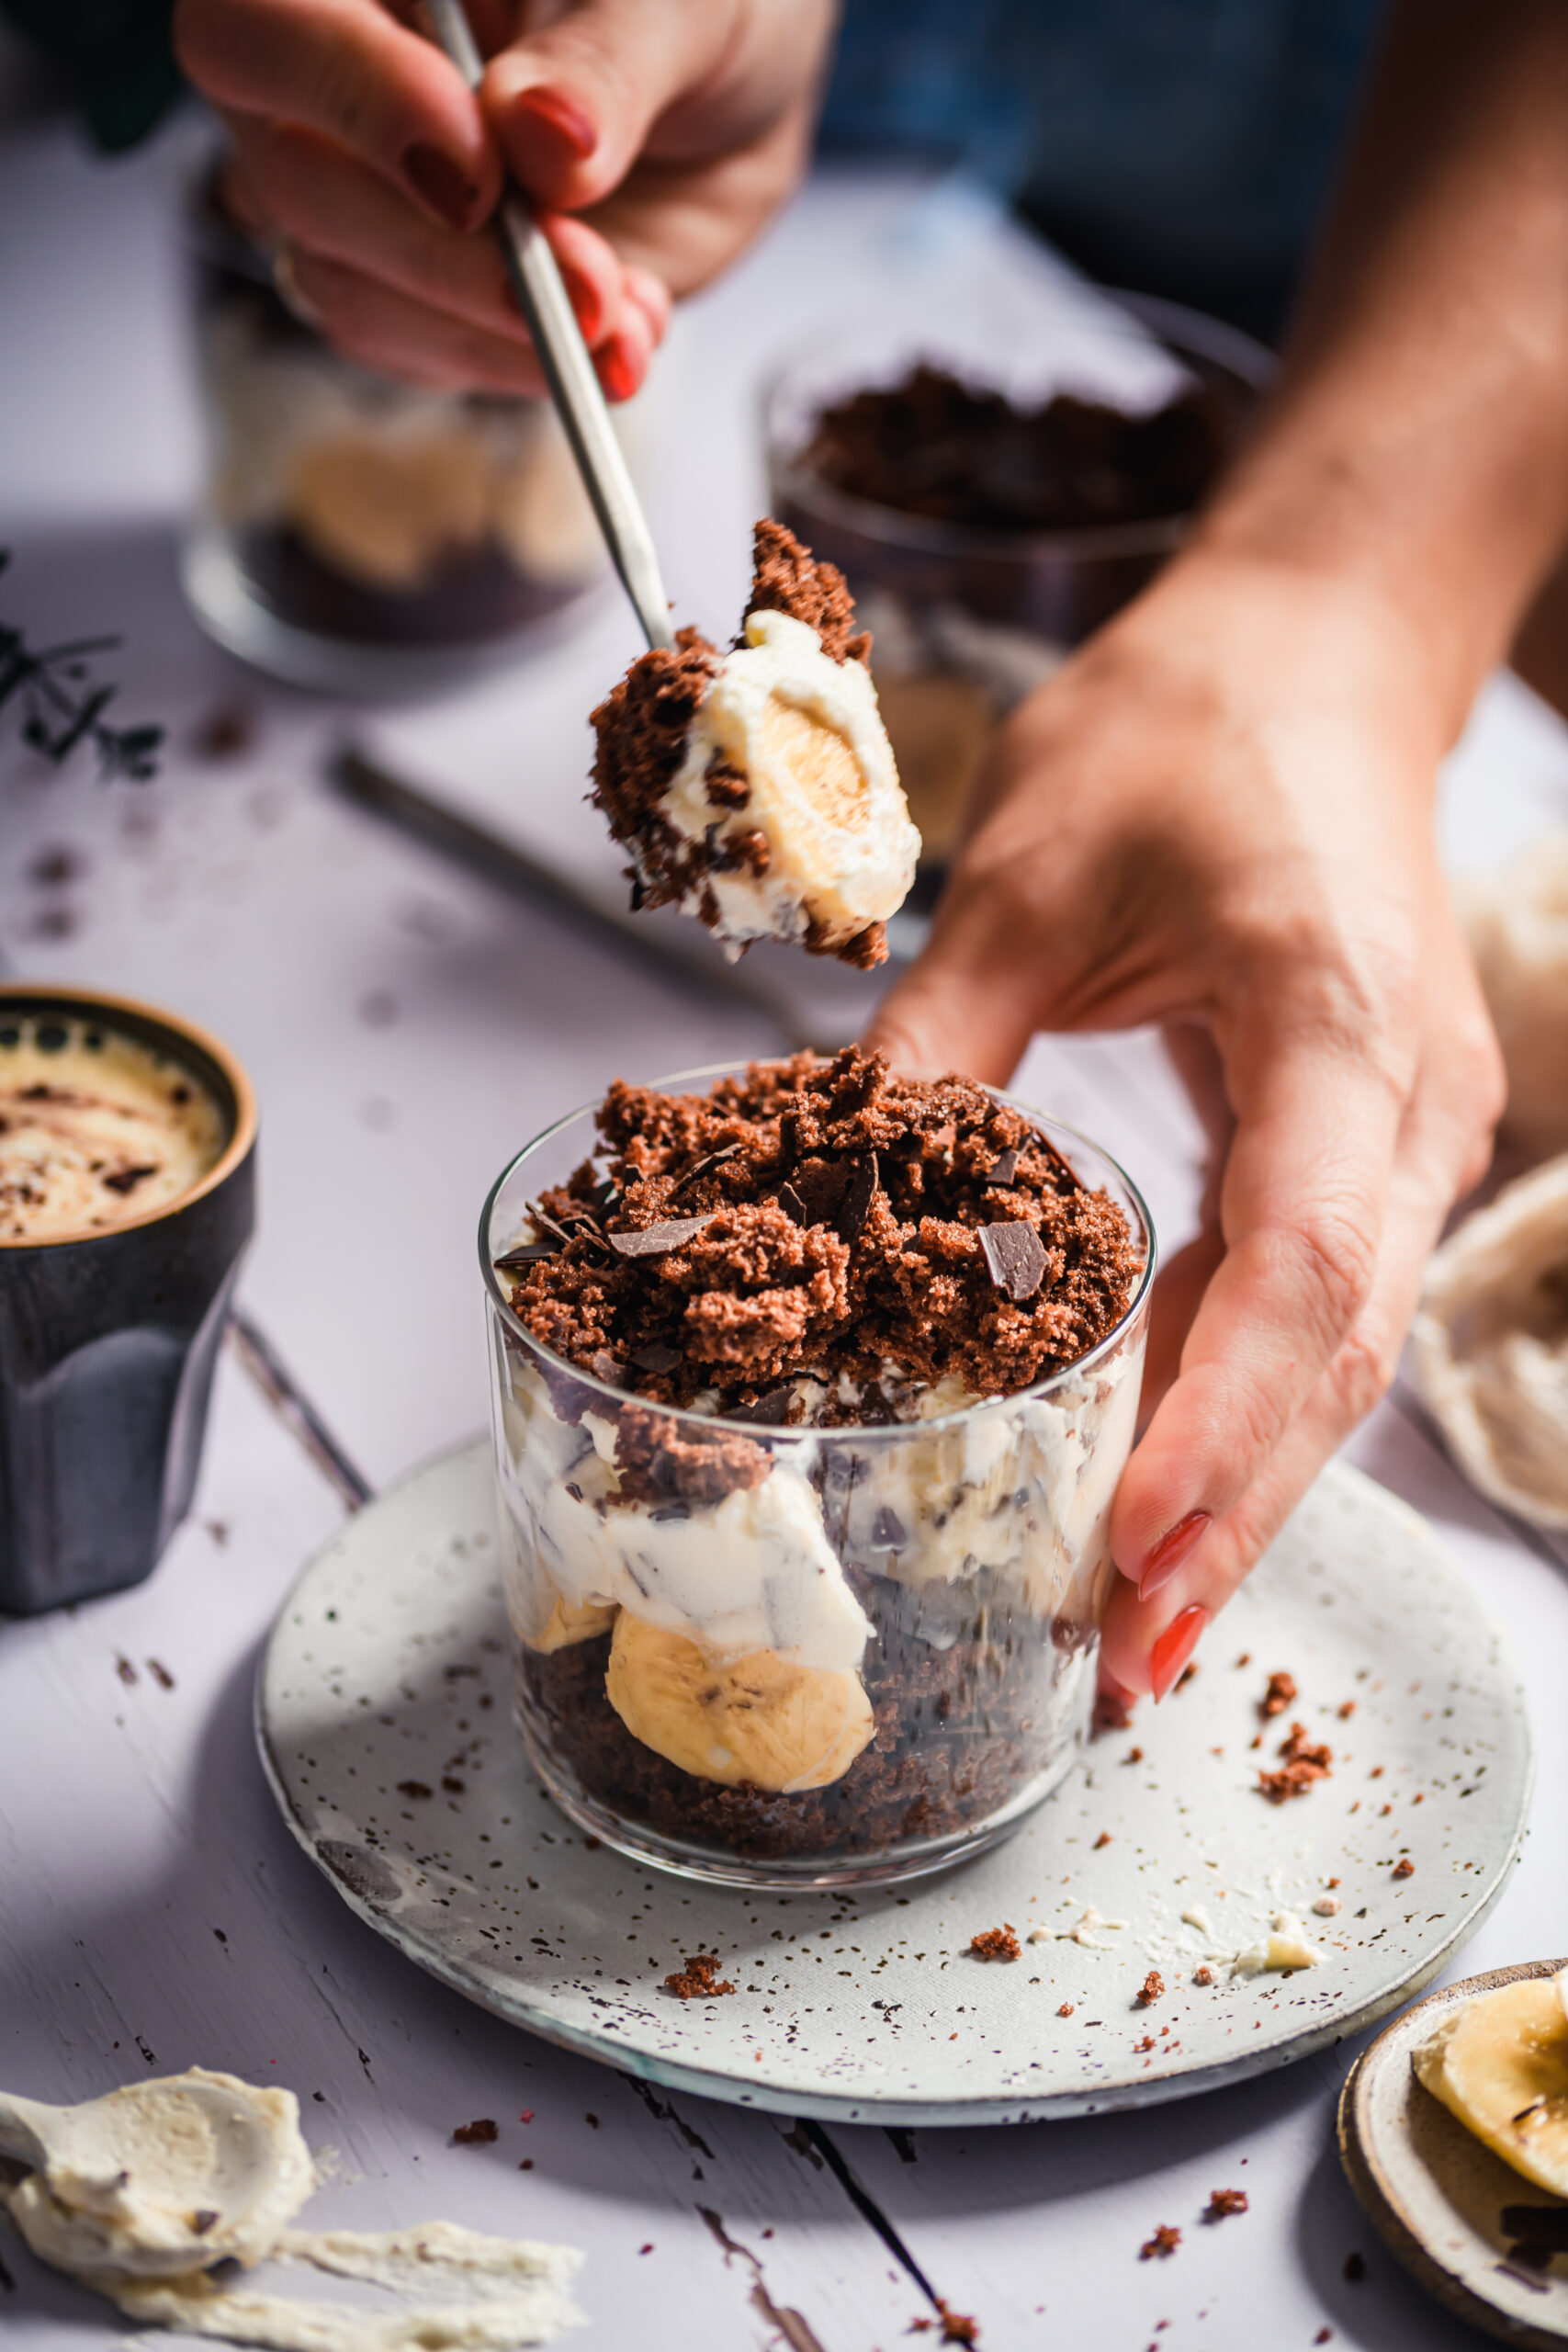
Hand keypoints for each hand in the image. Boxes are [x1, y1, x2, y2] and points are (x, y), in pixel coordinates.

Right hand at [174, 0, 832, 399]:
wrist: (729, 96)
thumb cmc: (696, 8)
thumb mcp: (683, 6)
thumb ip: (606, 61)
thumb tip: (543, 137)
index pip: (259, 28)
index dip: (353, 100)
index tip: (482, 174)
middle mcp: (329, 73)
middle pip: (296, 181)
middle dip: (449, 261)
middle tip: (587, 283)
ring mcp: (359, 186)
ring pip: (348, 290)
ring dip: (494, 331)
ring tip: (623, 310)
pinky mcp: (410, 284)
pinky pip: (418, 351)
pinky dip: (521, 367)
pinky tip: (616, 334)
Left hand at [864, 547, 1503, 1698]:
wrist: (1315, 652)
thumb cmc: (1191, 727)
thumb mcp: (1032, 874)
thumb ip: (935, 1053)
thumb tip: (825, 1211)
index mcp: (1338, 1017)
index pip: (1302, 1259)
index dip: (1222, 1420)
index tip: (1135, 1541)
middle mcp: (1404, 1104)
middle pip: (1332, 1352)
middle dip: (1229, 1515)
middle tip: (1119, 1657)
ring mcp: (1401, 1133)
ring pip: (1330, 1352)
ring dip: (1236, 1489)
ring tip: (1130, 1620)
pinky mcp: (1361, 1146)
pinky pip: (1304, 1304)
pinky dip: (1229, 1403)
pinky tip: (1150, 1484)